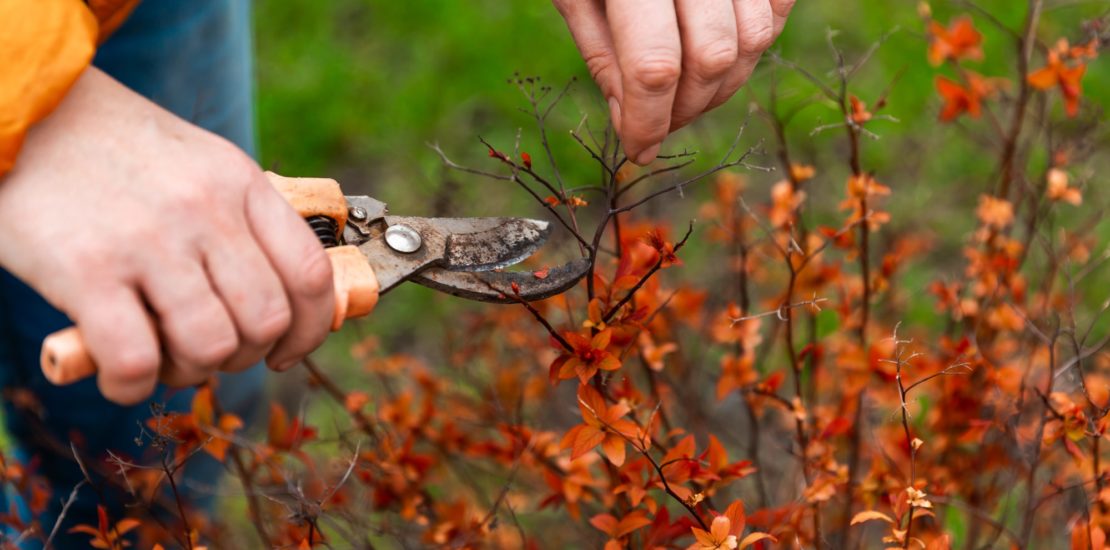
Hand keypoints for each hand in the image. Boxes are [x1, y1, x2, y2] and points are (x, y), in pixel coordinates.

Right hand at [0, 68, 334, 403]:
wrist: (22, 110)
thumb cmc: (110, 150)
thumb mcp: (197, 163)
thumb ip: (239, 221)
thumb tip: (276, 306)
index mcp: (239, 183)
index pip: (311, 273)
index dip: (310, 330)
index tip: (285, 351)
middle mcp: (205, 210)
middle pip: (266, 320)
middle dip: (242, 355)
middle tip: (205, 351)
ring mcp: (149, 240)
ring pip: (211, 347)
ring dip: (189, 372)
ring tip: (159, 357)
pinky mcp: (86, 270)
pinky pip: (136, 362)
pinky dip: (131, 387)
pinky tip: (116, 375)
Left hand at [554, 0, 794, 163]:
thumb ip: (599, 48)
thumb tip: (628, 116)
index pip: (654, 66)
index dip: (648, 121)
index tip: (638, 149)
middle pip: (713, 57)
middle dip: (686, 109)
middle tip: (658, 125)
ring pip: (755, 38)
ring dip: (722, 84)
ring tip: (684, 95)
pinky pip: (778, 6)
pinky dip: (753, 43)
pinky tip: (717, 52)